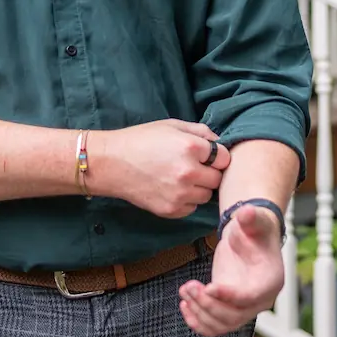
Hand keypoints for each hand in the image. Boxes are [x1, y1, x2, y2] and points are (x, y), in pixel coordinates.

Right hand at [90, 120, 229, 217]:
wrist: (112, 163)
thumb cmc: (141, 140)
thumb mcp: (171, 126)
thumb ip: (200, 131)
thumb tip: (220, 141)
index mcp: (191, 147)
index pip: (224, 157)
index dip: (217, 155)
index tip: (207, 155)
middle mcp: (189, 173)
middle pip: (218, 178)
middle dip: (209, 172)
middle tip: (193, 166)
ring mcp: (181, 194)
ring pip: (206, 195)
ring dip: (199, 187)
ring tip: (180, 177)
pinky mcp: (172, 210)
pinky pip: (192, 207)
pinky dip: (186, 200)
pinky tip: (171, 188)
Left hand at [178, 203, 284, 336]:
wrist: (248, 236)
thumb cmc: (253, 227)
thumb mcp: (253, 219)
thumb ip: (251, 217)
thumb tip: (246, 212)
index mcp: (270, 281)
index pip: (250, 297)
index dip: (229, 296)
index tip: (209, 287)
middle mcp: (260, 300)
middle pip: (234, 316)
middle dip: (208, 305)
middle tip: (188, 286)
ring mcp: (244, 307)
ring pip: (222, 325)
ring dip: (200, 313)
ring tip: (184, 290)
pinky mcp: (229, 307)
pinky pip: (215, 326)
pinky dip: (198, 322)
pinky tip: (185, 305)